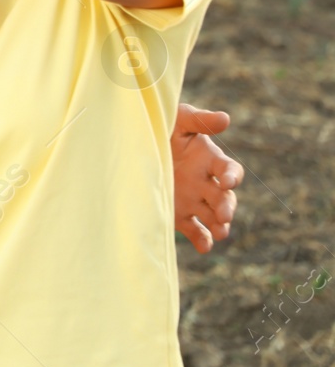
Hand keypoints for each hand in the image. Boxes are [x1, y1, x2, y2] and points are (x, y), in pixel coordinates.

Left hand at [172, 103, 242, 252]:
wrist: (135, 143)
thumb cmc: (161, 125)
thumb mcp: (178, 119)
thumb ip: (199, 120)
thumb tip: (225, 118)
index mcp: (208, 159)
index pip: (228, 169)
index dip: (231, 175)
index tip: (228, 181)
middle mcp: (205, 182)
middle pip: (224, 197)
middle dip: (227, 206)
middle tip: (225, 215)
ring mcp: (194, 199)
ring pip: (214, 216)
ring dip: (220, 225)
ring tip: (220, 232)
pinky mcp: (181, 214)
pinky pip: (196, 230)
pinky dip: (203, 239)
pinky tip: (205, 247)